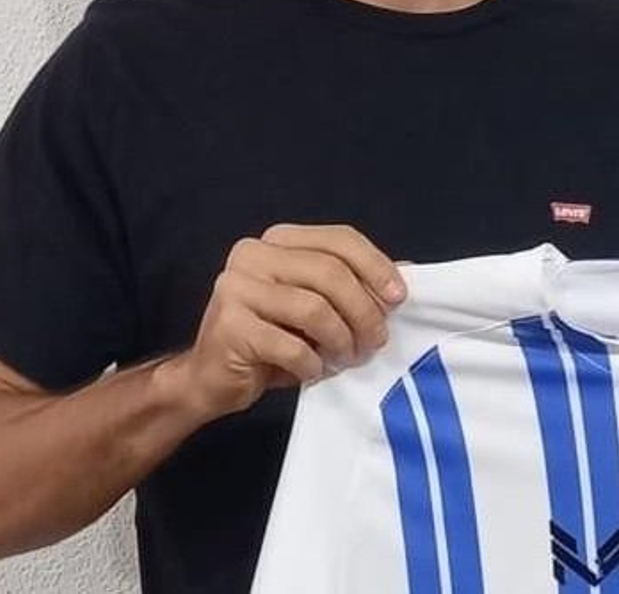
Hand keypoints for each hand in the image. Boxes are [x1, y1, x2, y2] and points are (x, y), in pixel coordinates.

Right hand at [163, 223, 406, 421]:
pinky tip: (313, 371)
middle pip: (330, 272)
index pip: (339, 238)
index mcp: (278, 240)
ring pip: (314, 308)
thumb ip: (354, 285)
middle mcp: (253, 254)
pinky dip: (312, 364)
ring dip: (342, 340)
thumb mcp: (316, 306)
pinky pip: (291, 345)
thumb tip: (406, 272)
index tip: (399, 298)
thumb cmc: (272, 340)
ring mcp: (236, 287)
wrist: (211, 379)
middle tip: (376, 341)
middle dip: (363, 310)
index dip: (375, 266)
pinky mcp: (229, 326)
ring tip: (347, 358)